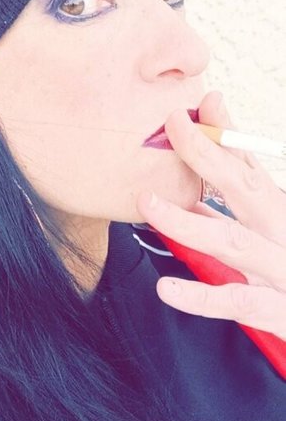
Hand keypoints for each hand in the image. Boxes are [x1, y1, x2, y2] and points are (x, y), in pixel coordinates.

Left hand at [136, 90, 285, 340]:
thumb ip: (239, 194)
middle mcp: (281, 230)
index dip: (221, 135)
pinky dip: (202, 297)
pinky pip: (237, 300)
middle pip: (246, 188)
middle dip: (208, 156)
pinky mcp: (277, 310)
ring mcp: (281, 269)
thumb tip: (203, 160)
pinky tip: (166, 288)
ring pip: (233, 241)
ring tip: (148, 203)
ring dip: (189, 222)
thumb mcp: (271, 224)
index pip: (248, 165)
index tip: (189, 109)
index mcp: (277, 209)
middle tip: (173, 126)